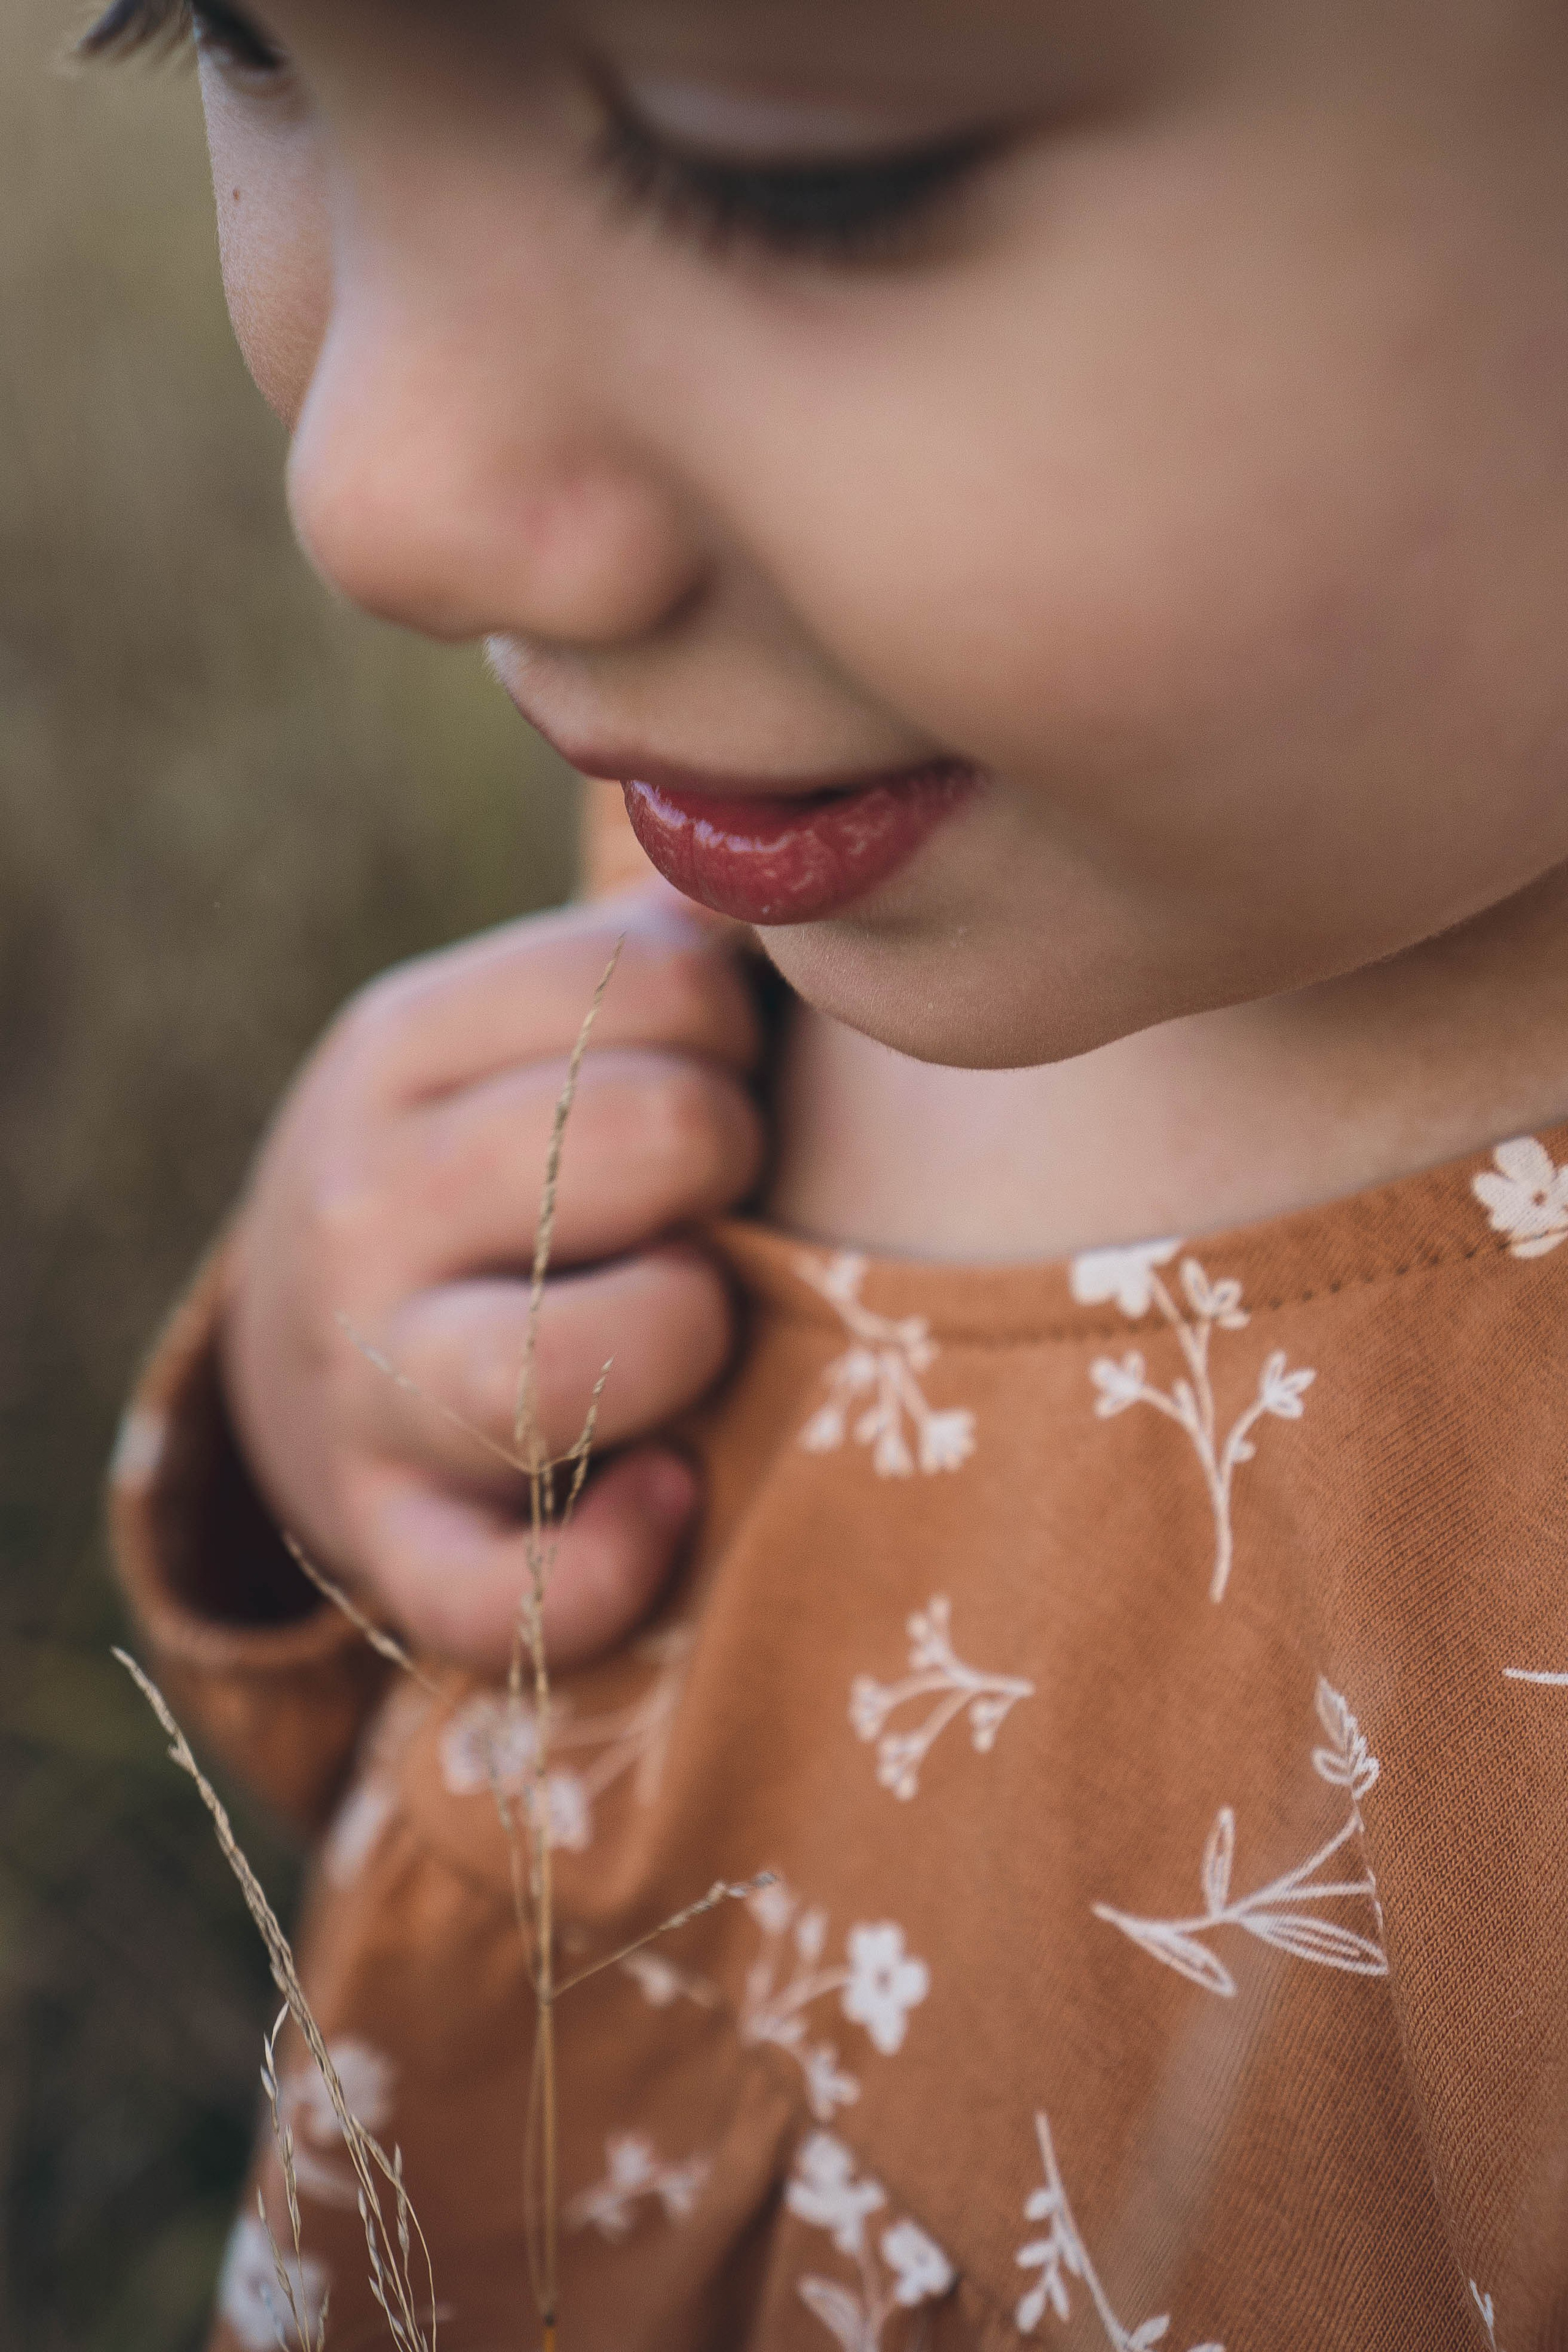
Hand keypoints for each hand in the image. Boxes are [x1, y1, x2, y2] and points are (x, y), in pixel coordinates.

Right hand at [219, 885, 765, 1671]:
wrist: (309, 1339)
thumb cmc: (489, 1152)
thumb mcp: (512, 1021)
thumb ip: (647, 949)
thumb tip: (801, 875)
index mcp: (400, 1046)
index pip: (650, 987)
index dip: (731, 1028)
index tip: (704, 1066)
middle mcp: (362, 1210)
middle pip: (643, 1142)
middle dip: (725, 1160)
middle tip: (703, 1191)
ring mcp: (365, 1389)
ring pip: (564, 1367)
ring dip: (681, 1334)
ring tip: (689, 1317)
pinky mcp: (390, 1545)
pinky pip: (502, 1594)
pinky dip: (605, 1567)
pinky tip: (672, 1496)